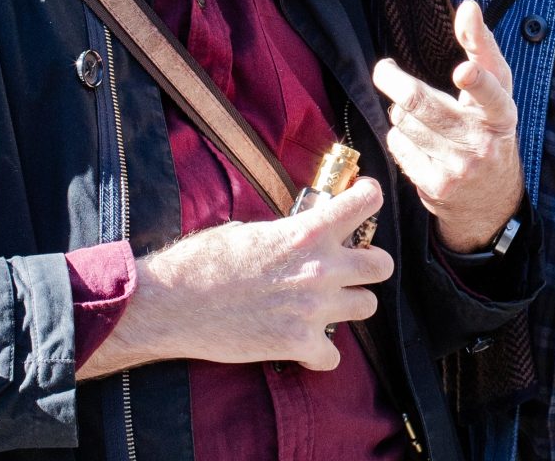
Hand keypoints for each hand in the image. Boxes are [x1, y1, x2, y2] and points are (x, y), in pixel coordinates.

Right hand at [79, 178, 392, 378]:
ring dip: (348, 305)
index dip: (369, 198)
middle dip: (369, 264)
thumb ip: (285, 232)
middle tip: (349, 267)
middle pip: (382, 265)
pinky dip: (320, 353)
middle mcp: (320, 268)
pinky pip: (334, 356)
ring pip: (367, 306)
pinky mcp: (299, 344)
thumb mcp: (248, 230)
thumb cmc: (202, 261)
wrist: (172, 304)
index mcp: (306, 231)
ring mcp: (313, 309)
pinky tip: (302, 345)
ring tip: (322, 306)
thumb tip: (299, 234)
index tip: (362, 201)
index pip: (366, 202)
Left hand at [372, 0, 522, 254]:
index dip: (477, 82)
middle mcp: (483, 142)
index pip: (492, 94)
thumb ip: (481, 47)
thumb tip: (468, 6)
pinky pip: (398, 145)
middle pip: (422, 103)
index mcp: (503, 114)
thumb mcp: (496, 91)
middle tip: (384, 69)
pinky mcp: (436, 186)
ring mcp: (459, 167)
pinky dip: (399, 136)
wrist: (490, 198)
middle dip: (394, 81)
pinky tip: (415, 140)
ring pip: (404, 121)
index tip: (463, 71)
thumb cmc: (489, 128)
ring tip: (415, 114)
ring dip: (400, 111)